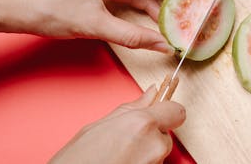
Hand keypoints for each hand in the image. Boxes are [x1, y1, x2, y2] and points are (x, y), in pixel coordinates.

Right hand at [49, 85, 185, 163]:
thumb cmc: (73, 163)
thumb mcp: (95, 128)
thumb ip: (130, 109)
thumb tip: (151, 94)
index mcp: (141, 124)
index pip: (176, 111)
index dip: (166, 111)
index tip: (160, 111)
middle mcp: (153, 145)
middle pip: (165, 134)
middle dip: (149, 134)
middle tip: (123, 140)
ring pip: (158, 152)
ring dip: (143, 152)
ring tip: (116, 156)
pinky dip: (140, 163)